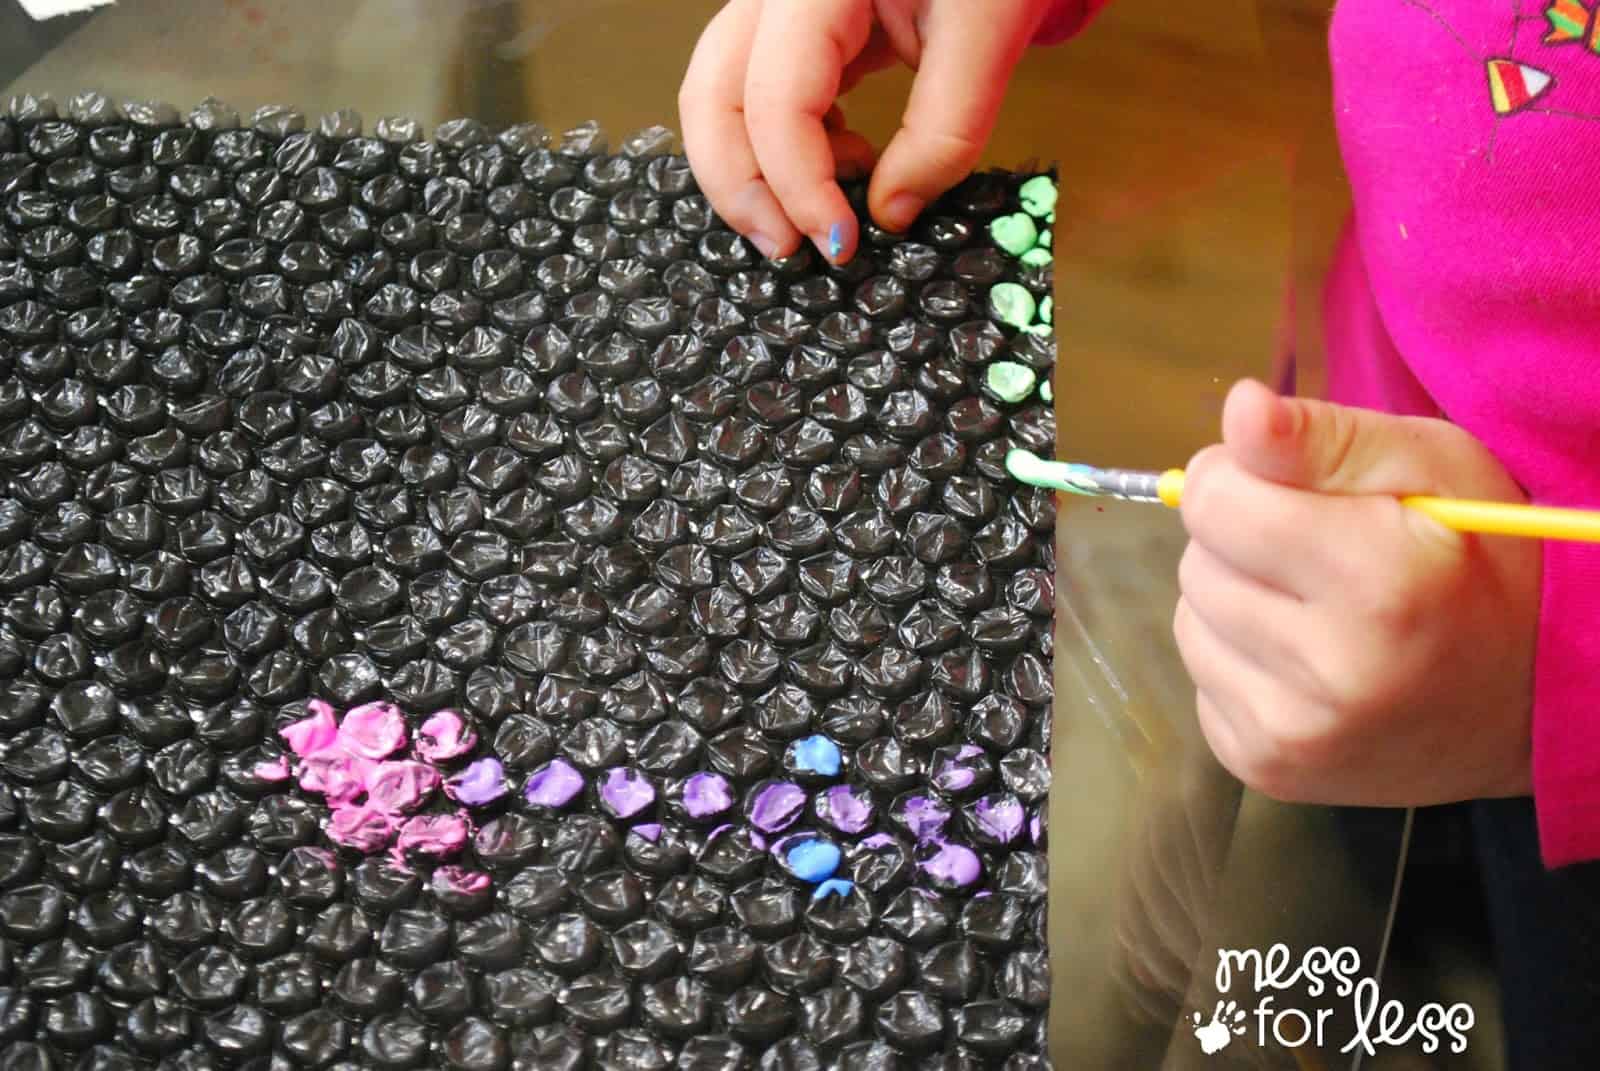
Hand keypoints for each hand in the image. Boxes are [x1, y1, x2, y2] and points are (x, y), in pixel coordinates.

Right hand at [678, 0, 1054, 261]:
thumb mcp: (986, 36)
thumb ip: (944, 131)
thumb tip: (890, 216)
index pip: (776, 99)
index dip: (798, 183)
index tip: (842, 243)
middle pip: (714, 98)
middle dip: (742, 188)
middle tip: (791, 251)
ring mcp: (773, 10)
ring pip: (719, 99)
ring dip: (754, 173)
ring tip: (823, 211)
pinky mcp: (790, 32)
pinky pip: (754, 95)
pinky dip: (782, 146)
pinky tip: (840, 161)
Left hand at [1175, 380, 1540, 806]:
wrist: (1531, 699)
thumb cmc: (1483, 560)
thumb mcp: (1432, 466)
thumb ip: (1326, 437)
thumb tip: (1239, 410)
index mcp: (1377, 581)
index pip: (1212, 501)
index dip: (1242, 479)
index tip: (1293, 490)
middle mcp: (1333, 671)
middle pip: (1195, 562)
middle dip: (1243, 543)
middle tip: (1322, 557)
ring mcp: (1296, 734)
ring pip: (1188, 622)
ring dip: (1235, 602)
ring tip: (1316, 609)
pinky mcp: (1268, 768)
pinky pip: (1200, 681)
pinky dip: (1239, 661)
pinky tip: (1305, 662)